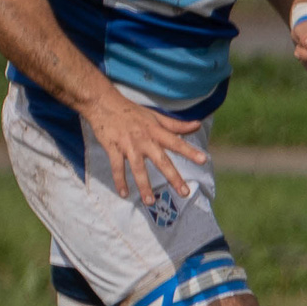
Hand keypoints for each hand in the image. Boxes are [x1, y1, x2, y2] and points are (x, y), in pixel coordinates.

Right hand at [83, 94, 205, 205]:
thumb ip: (176, 124)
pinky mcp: (112, 148)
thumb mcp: (155, 116)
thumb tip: (198, 125)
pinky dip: (119, 181)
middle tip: (184, 192)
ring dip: (144, 186)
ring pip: (138, 169)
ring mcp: (128, 145)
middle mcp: (144, 140)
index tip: (203, 160)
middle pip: (161, 161)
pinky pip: (116, 168)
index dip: (190, 151)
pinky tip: (124, 194)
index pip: (176, 142)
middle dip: (173, 177)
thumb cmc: (132, 111)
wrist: (103, 104)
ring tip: (150, 201)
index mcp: (156, 131)